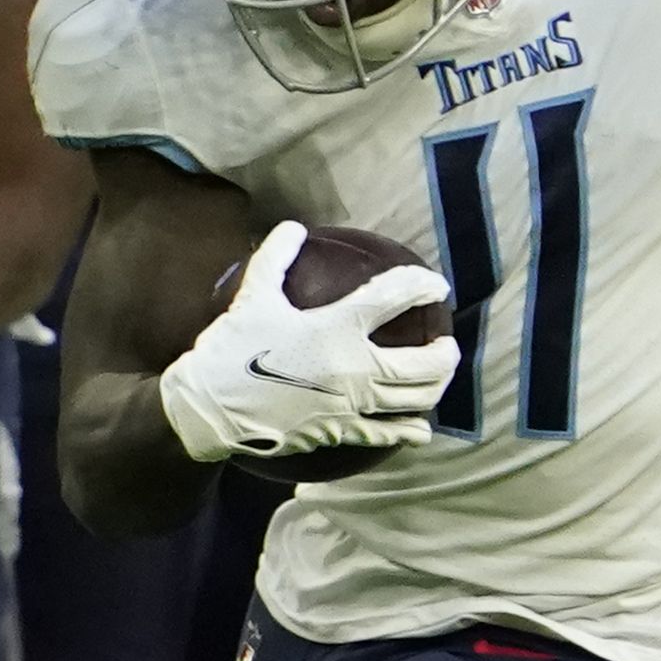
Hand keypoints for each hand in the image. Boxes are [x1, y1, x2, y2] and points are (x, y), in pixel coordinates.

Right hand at [158, 221, 455, 465]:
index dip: (420, 286)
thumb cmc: (231, 349)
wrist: (212, 408)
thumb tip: (292, 227)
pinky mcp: (341, 432)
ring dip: (436, 387)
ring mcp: (351, 404)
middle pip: (421, 363)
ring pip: (413, 399)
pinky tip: (421, 429)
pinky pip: (386, 433)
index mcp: (336, 327)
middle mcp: (354, 367)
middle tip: (448, 343)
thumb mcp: (253, 295)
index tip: (436, 285)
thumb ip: (275, 256)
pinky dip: (409, 429)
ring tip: (440, 377)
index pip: (393, 299)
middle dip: (445, 352)